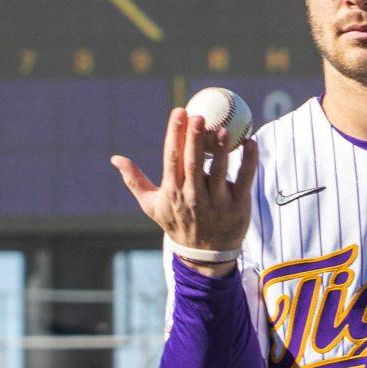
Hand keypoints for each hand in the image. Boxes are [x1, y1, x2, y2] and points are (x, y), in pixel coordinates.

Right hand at [111, 108, 258, 271]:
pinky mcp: (238, 205)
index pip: (172, 158)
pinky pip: (245, 180)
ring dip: (221, 150)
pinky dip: (249, 161)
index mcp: (173, 192)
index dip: (175, 134)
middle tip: (198, 116)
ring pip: (218, 172)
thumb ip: (134, 180)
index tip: (179, 112)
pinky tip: (250, 142)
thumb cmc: (177, 223)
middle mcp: (193, 197)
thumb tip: (115, 158)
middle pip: (193, 163)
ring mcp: (216, 202)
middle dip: (194, 139)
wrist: (203, 255)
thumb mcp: (152, 205)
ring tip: (223, 129)